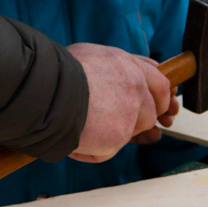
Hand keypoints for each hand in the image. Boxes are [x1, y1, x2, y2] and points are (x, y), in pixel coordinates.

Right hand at [66, 43, 171, 162]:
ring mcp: (130, 112)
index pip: (159, 81)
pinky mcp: (119, 135)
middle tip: (125, 127)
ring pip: (132, 132)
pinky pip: (107, 150)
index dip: (159, 96)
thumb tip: (116, 80)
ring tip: (86, 126)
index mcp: (128, 64)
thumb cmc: (59, 72)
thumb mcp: (90, 56)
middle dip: (144, 120)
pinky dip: (91, 150)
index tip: (158, 106)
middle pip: (154, 109)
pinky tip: (76, 137)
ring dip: (113, 135)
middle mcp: (135, 86)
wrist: (48, 90)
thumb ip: (112, 69)